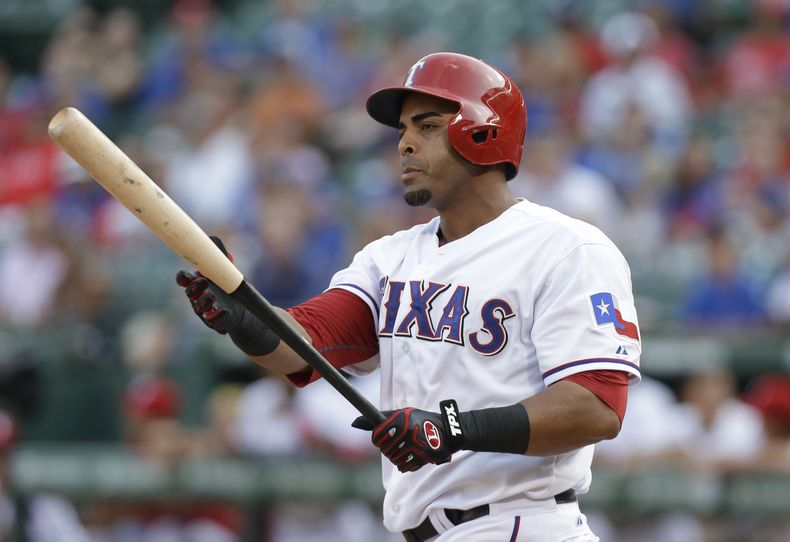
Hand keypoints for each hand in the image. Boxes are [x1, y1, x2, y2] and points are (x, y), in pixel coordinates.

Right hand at [176, 236, 280, 354]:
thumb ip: (220, 255)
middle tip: (204, 282)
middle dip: (194, 287)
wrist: (241, 309)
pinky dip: (217, 316)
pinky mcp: (216, 321)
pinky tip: (223, 311)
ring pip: (198, 307)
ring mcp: (205, 310)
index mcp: (197, 282)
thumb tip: (214, 241)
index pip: (183, 279)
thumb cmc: (228, 286)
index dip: (182, 277)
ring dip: (203, 301)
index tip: (186, 275)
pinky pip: (213, 321)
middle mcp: (197, 297)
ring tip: (212, 296)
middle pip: (189, 292)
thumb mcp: (225, 269)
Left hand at [352, 400, 463, 472]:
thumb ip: (380, 418)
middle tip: (398, 442)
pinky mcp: (422, 457)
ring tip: (406, 448)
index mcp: (401, 419)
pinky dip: (405, 463)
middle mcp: (407, 431)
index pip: (377, 435)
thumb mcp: (403, 414)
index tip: (381, 438)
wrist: (447, 431)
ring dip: (397, 456)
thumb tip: (354, 422)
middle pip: (384, 449)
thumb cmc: (421, 420)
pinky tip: (412, 454)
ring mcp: (415, 445)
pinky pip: (403, 466)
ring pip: (393, 459)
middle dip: (389, 448)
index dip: (377, 439)